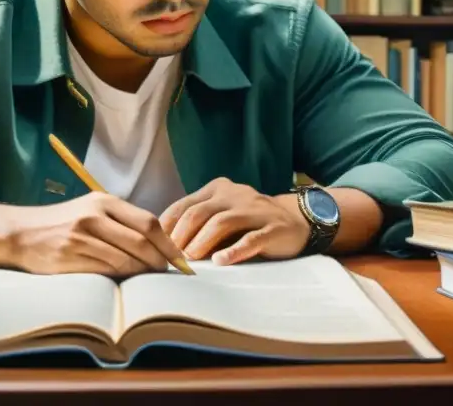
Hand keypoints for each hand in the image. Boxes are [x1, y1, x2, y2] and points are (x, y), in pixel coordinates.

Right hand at [9, 192, 186, 275]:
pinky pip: (105, 271)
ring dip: (141, 272)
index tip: (179, 258)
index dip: (168, 243)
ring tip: (148, 277)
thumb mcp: (92, 209)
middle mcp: (94, 216)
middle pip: (141, 242)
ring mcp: (81, 237)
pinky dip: (121, 277)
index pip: (148, 222)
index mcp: (104, 201)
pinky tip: (126, 281)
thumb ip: (122, 220)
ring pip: (125, 259)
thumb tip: (159, 243)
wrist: (22, 233)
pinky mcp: (69, 256)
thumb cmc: (63, 223)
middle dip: (159, 260)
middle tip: (167, 272)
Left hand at [159, 177, 310, 265]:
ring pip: (222, 223)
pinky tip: (221, 262)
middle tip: (171, 258)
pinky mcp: (272, 228)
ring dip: (202, 243)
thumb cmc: (250, 223)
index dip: (168, 226)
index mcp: (217, 190)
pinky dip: (234, 251)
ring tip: (191, 261)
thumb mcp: (222, 217)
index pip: (184, 205)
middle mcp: (234, 194)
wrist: (296, 221)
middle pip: (199, 213)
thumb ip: (199, 225)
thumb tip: (166, 248)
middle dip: (181, 236)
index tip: (156, 247)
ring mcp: (255, 210)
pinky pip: (251, 238)